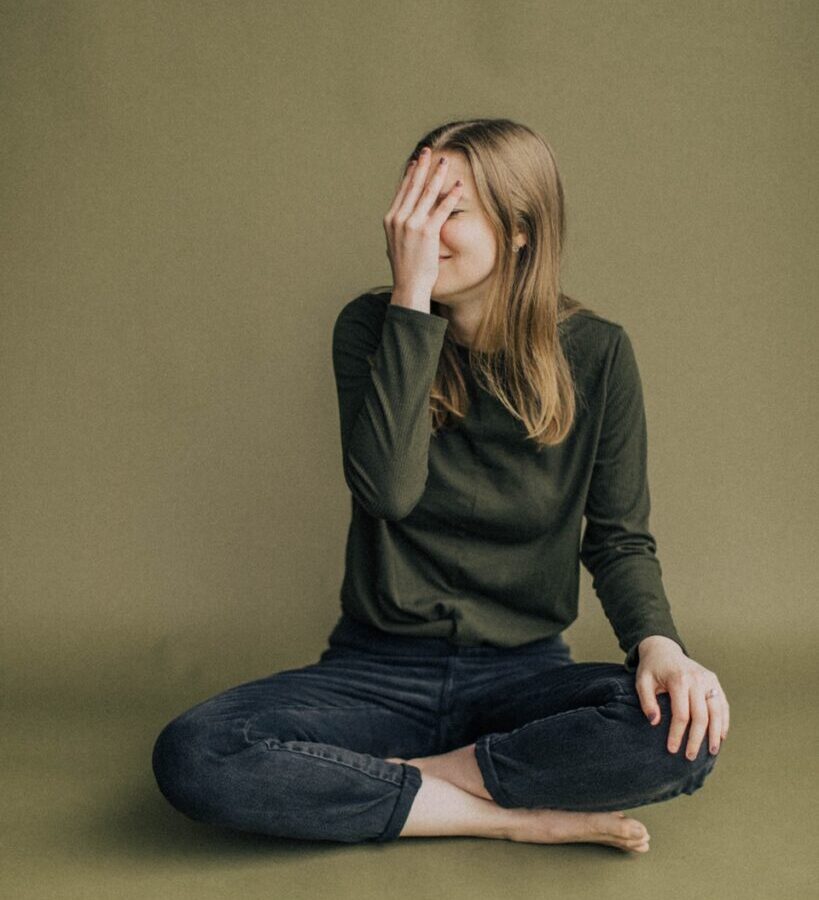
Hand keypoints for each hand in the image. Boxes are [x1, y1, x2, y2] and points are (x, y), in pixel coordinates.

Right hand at [383, 146, 462, 307]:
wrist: (408, 286)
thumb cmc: (406, 269)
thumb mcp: (397, 244)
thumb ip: (400, 229)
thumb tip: (403, 221)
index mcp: (391, 220)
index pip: (401, 191)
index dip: (410, 175)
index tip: (416, 162)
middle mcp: (399, 219)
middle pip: (413, 186)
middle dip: (422, 167)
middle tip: (428, 151)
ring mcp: (412, 225)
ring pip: (427, 193)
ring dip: (437, 175)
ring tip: (445, 162)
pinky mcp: (427, 232)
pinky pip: (442, 209)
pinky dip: (451, 196)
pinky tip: (459, 185)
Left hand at [634, 635, 729, 759]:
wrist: (664, 649)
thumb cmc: (652, 668)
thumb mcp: (642, 681)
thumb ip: (646, 701)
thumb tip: (654, 722)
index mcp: (678, 679)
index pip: (681, 714)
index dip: (677, 734)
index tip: (672, 749)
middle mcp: (697, 679)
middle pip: (701, 716)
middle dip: (696, 739)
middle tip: (690, 756)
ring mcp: (708, 679)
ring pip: (717, 711)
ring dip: (716, 733)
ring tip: (711, 751)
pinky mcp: (714, 680)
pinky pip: (723, 704)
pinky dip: (723, 721)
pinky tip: (721, 736)